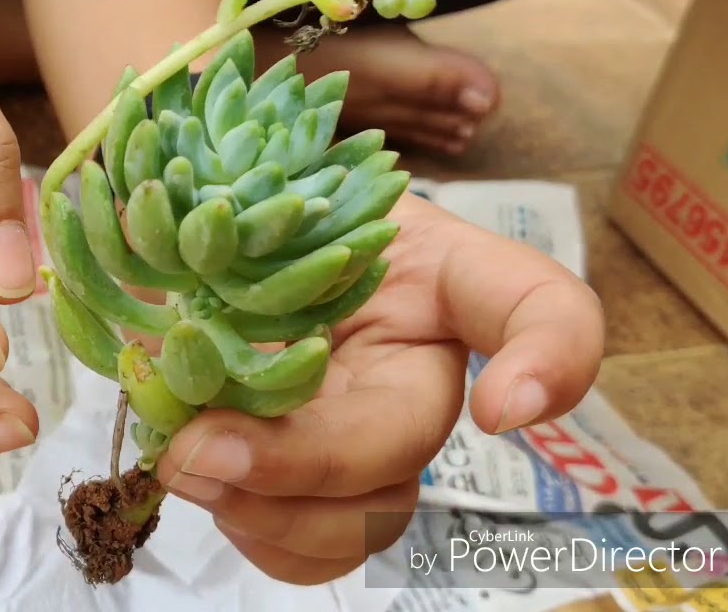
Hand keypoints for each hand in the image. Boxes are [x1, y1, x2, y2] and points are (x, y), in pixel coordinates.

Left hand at [153, 192, 604, 584]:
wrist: (210, 241)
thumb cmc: (247, 200)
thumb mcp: (247, 177)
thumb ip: (230, 213)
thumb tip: (173, 291)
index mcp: (429, 275)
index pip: (542, 307)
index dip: (553, 362)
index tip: (500, 409)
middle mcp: (416, 364)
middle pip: (408, 441)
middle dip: (306, 460)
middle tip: (201, 445)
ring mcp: (370, 434)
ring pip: (370, 515)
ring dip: (270, 509)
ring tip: (187, 463)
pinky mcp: (318, 487)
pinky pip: (316, 549)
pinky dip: (256, 534)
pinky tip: (203, 485)